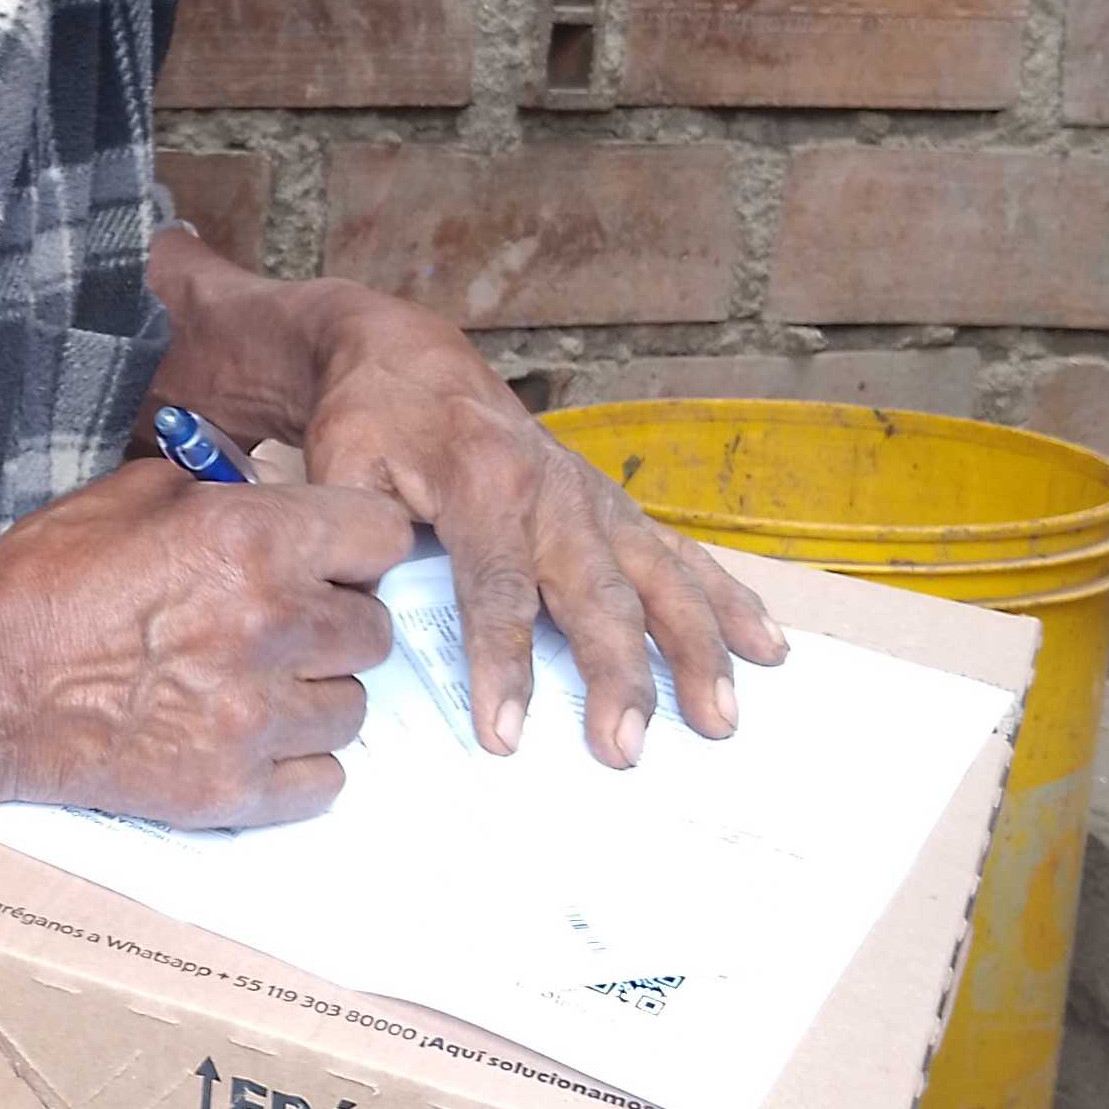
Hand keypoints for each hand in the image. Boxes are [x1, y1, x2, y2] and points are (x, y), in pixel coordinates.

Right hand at [0, 460, 413, 827]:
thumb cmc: (41, 584)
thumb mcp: (131, 494)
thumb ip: (219, 490)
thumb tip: (269, 494)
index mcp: (251, 539)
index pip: (384, 536)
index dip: (357, 546)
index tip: (333, 559)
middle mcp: (270, 625)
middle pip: (373, 629)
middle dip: (334, 624)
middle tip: (281, 627)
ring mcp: (255, 717)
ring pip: (354, 708)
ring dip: (316, 696)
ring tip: (258, 687)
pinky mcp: (234, 790)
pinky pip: (324, 781)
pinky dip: (296, 765)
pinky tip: (250, 741)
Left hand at [286, 285, 783, 765]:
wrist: (410, 360)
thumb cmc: (373, 422)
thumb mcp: (340, 468)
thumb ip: (358, 540)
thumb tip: (369, 621)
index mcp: (482, 483)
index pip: (497, 588)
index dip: (502, 665)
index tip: (504, 734)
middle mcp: (555, 493)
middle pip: (596, 595)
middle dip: (618, 676)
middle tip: (626, 748)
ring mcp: (596, 502)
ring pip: (660, 580)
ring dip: (696, 650)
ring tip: (720, 718)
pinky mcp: (615, 510)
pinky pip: (683, 556)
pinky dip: (728, 602)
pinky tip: (768, 648)